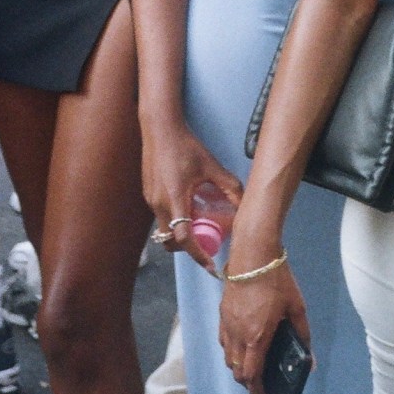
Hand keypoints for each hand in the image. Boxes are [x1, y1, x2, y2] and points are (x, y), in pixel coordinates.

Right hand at [142, 120, 242, 271]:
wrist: (159, 127)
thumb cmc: (185, 145)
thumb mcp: (211, 165)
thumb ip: (229, 185)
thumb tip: (245, 203)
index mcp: (175, 199)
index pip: (183, 238)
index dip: (198, 255)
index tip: (211, 265)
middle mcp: (159, 204)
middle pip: (171, 241)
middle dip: (188, 248)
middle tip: (207, 244)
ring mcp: (151, 200)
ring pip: (165, 231)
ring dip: (181, 234)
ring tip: (199, 224)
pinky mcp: (148, 194)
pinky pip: (161, 218)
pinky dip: (175, 221)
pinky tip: (188, 207)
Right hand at [219, 255, 309, 393]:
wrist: (253, 252)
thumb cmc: (277, 280)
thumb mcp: (296, 308)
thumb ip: (303, 336)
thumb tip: (310, 362)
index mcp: (256, 337)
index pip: (251, 376)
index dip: (258, 393)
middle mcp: (237, 335)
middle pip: (236, 372)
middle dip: (249, 384)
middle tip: (263, 387)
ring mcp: (227, 324)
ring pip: (228, 358)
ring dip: (239, 369)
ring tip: (253, 369)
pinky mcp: (222, 313)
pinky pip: (223, 342)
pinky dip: (231, 352)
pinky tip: (243, 346)